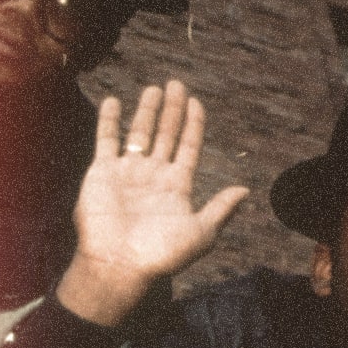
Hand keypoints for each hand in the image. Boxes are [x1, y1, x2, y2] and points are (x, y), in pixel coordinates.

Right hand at [54, 80, 249, 326]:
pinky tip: (114, 101)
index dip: (193, 123)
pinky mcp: (102, 172)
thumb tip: (245, 190)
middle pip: (166, 133)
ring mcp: (128, 172)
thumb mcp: (201, 232)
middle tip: (176, 83)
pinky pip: (106, 140)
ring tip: (154, 88)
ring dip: (147, 110)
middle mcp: (153, 175)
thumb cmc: (162, 254)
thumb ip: (221, 208)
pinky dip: (109, 120)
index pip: (188, 146)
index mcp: (177, 185)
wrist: (120, 264)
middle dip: (172, 109)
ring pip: (139, 132)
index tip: (196, 101)